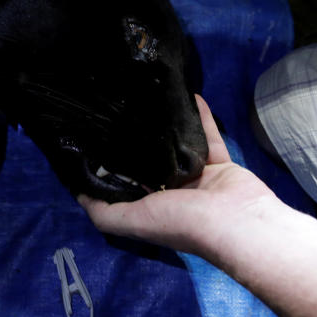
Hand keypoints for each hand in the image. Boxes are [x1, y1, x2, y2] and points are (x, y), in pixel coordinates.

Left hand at [78, 95, 277, 257]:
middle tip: (123, 110)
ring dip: (169, 127)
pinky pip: (208, 136)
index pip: (127, 184)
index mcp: (152, 208)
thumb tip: (78, 194)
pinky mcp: (220, 165)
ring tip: (153, 101)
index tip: (97, 138)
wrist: (238, 221)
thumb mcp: (133, 220)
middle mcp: (173, 194)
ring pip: (179, 147)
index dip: (112, 165)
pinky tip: (190, 95)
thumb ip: (104, 212)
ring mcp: (198, 179)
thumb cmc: (183, 221)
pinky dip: (201, 117)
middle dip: (139, 141)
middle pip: (152, 162)